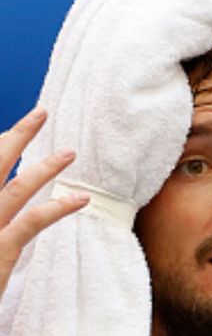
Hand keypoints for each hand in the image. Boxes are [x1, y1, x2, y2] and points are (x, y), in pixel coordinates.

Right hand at [0, 109, 86, 294]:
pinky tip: (80, 199)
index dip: (1, 145)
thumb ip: (0, 212)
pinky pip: (31, 223)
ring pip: (16, 188)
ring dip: (45, 167)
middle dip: (17, 136)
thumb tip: (6, 198)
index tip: (14, 132)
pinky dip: (57, 208)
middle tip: (41, 113)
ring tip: (70, 152)